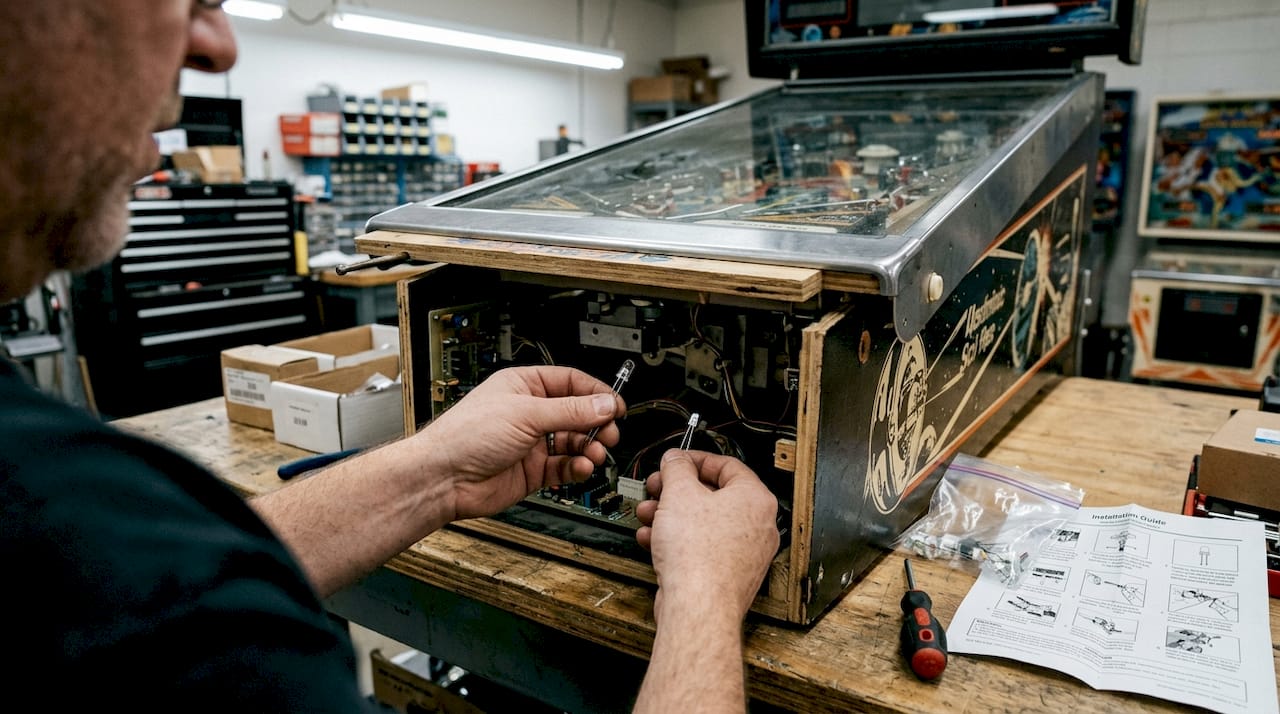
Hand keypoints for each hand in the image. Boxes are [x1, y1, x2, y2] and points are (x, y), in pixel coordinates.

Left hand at [414, 366, 623, 521]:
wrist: (444, 478)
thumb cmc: (467, 435)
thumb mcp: (526, 414)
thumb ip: (571, 411)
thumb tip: (604, 403)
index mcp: (525, 386)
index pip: (571, 383)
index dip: (596, 393)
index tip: (616, 406)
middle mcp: (530, 412)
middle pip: (577, 414)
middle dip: (596, 424)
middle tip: (609, 433)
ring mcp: (532, 442)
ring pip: (574, 442)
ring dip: (588, 448)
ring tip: (594, 453)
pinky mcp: (533, 470)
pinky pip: (564, 466)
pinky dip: (576, 467)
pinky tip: (580, 467)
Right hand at [634, 450, 777, 622]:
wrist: (698, 607)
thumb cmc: (699, 557)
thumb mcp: (680, 494)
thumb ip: (677, 469)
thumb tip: (676, 460)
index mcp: (756, 500)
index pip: (727, 465)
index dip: (695, 459)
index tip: (675, 462)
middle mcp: (757, 527)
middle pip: (713, 496)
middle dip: (677, 491)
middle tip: (658, 488)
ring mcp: (744, 554)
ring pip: (704, 524)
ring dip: (671, 516)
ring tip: (649, 515)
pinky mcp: (727, 575)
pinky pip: (701, 548)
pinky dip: (678, 541)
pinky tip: (653, 540)